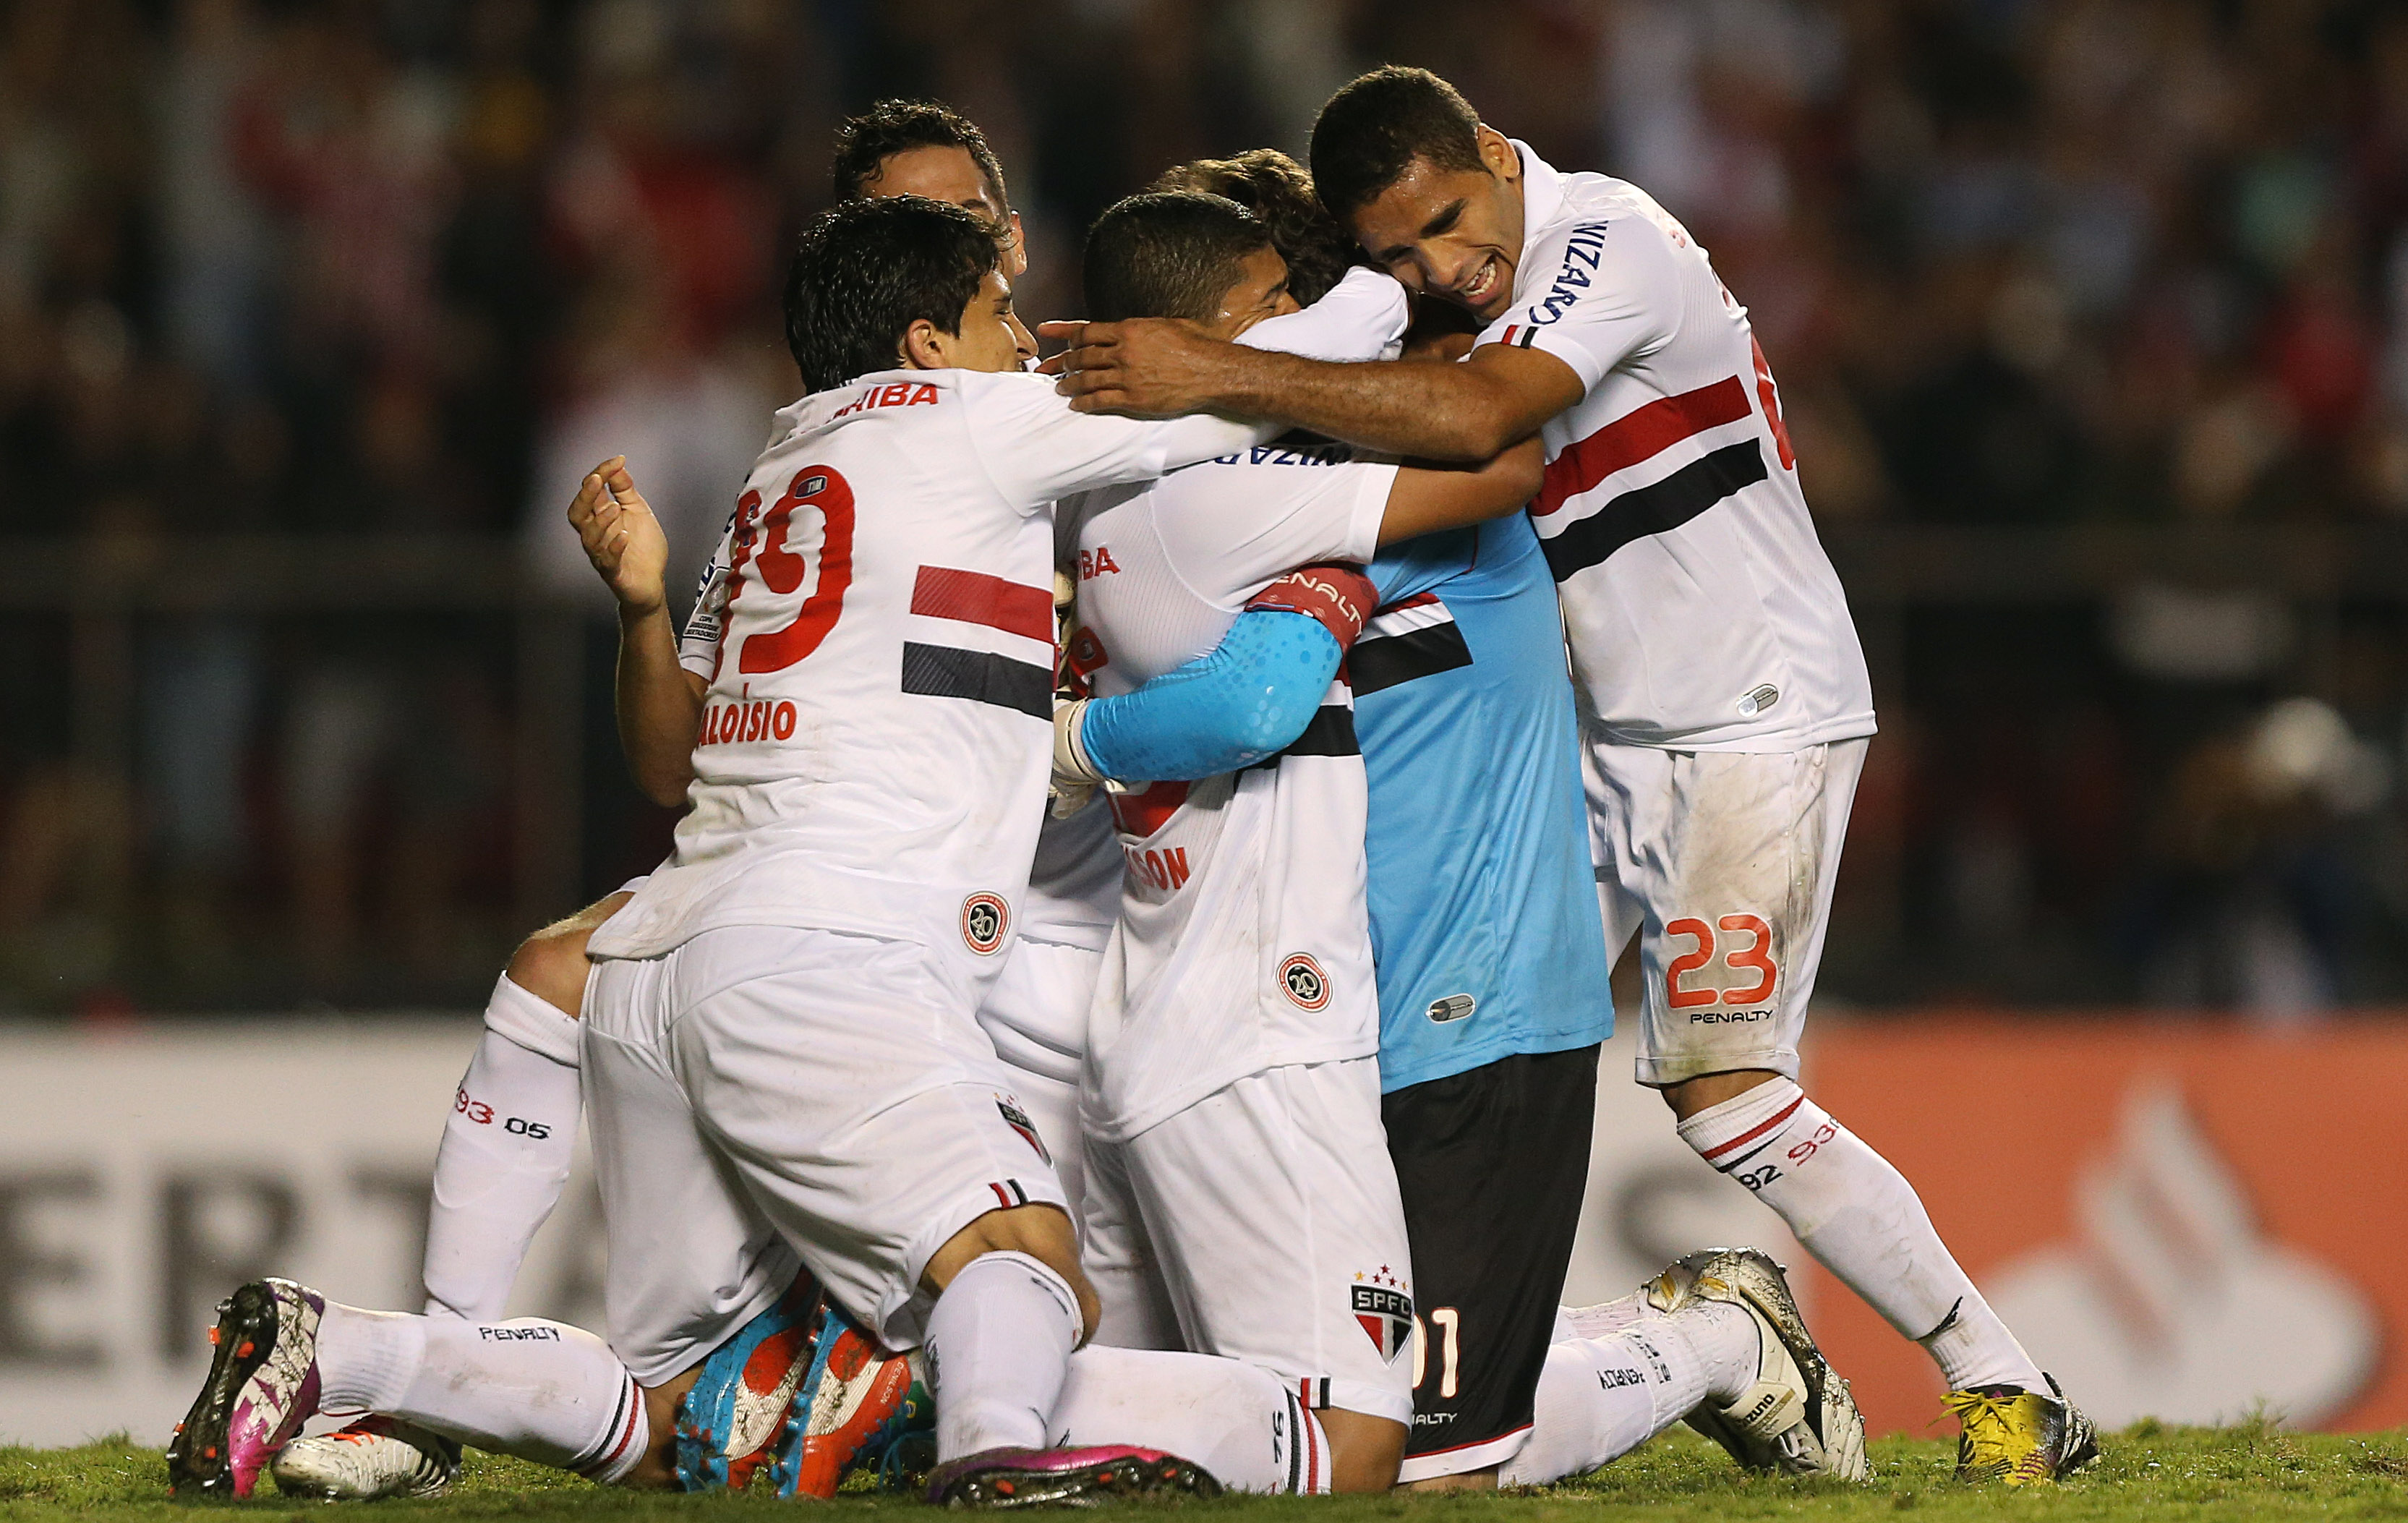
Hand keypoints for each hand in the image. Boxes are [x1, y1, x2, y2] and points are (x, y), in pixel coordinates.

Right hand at [568, 455, 669, 615]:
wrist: (652, 582)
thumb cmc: (643, 548)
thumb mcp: (638, 511)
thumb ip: (626, 490)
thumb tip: (618, 465)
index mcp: (601, 517)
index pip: (592, 492)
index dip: (601, 474)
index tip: (618, 460)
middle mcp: (596, 534)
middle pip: (577, 513)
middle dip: (585, 495)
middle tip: (597, 479)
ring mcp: (602, 554)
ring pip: (589, 537)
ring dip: (600, 521)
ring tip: (616, 509)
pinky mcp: (613, 572)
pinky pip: (607, 560)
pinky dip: (615, 547)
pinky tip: (624, 536)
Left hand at [1037, 318, 1236, 416]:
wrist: (1212, 372)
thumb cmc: (1197, 345)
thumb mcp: (1167, 324)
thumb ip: (1143, 327)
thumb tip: (1133, 328)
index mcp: (1130, 330)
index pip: (1087, 331)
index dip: (1064, 332)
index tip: (1047, 332)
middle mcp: (1123, 352)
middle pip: (1082, 356)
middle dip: (1062, 362)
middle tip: (1050, 367)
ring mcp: (1126, 376)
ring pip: (1086, 380)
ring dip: (1069, 384)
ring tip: (1060, 388)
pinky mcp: (1133, 399)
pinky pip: (1100, 401)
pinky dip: (1084, 403)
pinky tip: (1076, 405)